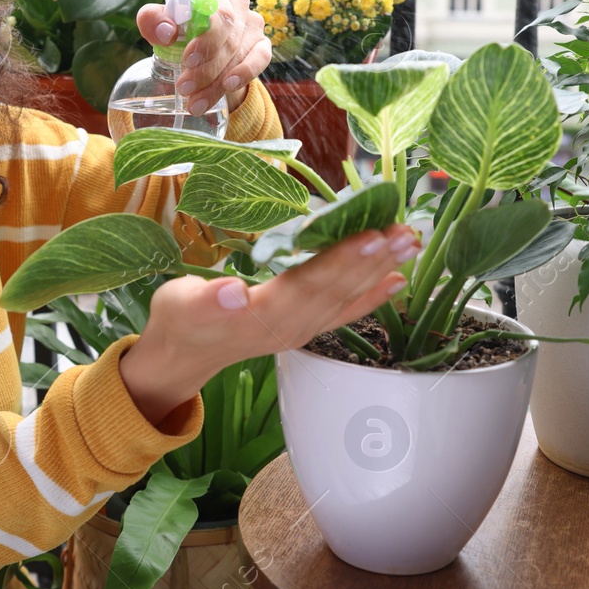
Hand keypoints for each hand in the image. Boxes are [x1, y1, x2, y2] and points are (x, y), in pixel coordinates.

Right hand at [120, 223, 423, 423]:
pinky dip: (372, 296)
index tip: (371, 236)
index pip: (308, 283)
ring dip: (379, 270)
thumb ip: (205, 301)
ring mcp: (300, 330)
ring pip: (345, 297)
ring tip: (410, 242)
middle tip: (406, 232)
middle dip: (373, 260)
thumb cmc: (178, 320)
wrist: (183, 357)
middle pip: (336, 289)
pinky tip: (397, 278)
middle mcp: (289, 326)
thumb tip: (234, 294)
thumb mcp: (179, 305)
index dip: (341, 260)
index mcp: (260, 317)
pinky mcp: (304, 329)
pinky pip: (343, 312)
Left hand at [136, 0, 269, 115]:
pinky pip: (261, 58)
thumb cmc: (178, 32)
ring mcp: (252, 24)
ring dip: (217, 82)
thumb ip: (152, 20)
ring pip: (238, 53)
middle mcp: (236, 4)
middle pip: (227, 36)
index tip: (187, 60)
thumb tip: (167, 32)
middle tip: (185, 88)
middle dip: (206, 68)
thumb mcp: (159, 25)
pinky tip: (229, 86)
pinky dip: (245, 73)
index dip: (204, 38)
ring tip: (196, 102)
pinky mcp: (263, 44)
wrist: (201, 52)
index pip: (213, 11)